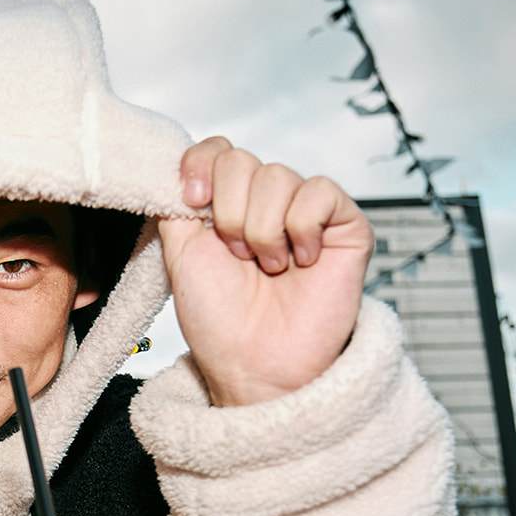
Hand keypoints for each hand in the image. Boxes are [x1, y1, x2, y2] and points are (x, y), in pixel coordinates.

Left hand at [158, 137, 370, 406]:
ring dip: (261, 230)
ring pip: (277, 176)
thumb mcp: (179, 255)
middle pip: (241, 159)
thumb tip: (171, 165)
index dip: (200, 165)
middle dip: (227, 213)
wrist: (255, 366)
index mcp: (226, 204)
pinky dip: (301, 230)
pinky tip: (302, 262)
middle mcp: (266, 202)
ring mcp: (306, 212)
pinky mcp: (345, 225)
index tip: (192, 202)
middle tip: (237, 257)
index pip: (216, 149)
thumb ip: (175, 204)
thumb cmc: (220, 321)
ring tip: (268, 267)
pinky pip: (319, 193)